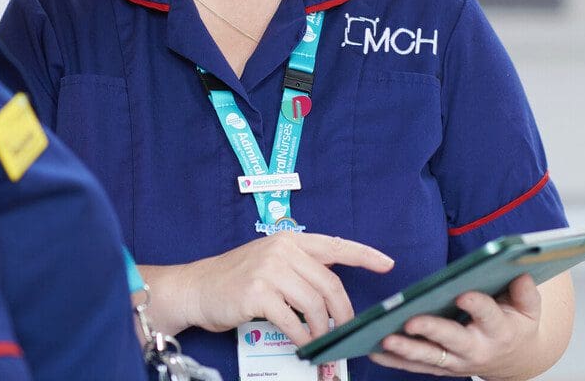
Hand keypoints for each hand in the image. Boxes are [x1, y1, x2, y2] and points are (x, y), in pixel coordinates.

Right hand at [144, 233, 393, 346]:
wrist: (197, 287)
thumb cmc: (235, 279)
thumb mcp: (268, 260)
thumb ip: (299, 267)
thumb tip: (333, 291)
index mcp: (288, 240)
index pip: (335, 245)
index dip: (364, 254)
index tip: (387, 264)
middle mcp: (281, 250)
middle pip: (330, 284)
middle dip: (344, 312)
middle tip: (347, 329)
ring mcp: (269, 270)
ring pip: (315, 304)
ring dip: (323, 329)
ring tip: (322, 340)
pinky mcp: (258, 294)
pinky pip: (294, 321)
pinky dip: (304, 337)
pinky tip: (304, 345)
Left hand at [369, 273, 544, 379]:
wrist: (515, 359)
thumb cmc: (517, 325)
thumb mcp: (529, 308)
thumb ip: (525, 291)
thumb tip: (520, 271)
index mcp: (500, 330)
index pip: (488, 315)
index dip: (476, 305)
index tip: (463, 294)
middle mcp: (476, 348)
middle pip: (453, 339)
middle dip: (432, 330)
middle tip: (411, 322)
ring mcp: (457, 361)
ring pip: (430, 357)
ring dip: (406, 350)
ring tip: (385, 339)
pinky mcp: (441, 367)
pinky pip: (416, 366)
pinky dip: (395, 360)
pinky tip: (374, 350)